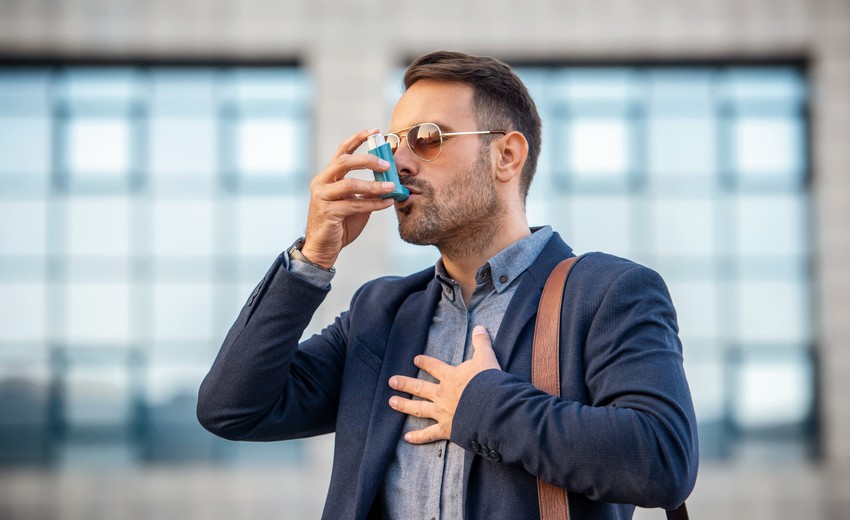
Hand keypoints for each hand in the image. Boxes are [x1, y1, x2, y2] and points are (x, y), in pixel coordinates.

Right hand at [301, 128, 397, 267]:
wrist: (323, 249)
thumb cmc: (340, 224)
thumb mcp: (355, 203)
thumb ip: (368, 191)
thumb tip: (391, 181)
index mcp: (327, 176)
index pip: (341, 152)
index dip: (357, 139)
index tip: (374, 131)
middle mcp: (321, 183)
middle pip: (343, 162)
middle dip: (366, 160)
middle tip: (386, 163)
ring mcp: (322, 197)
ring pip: (349, 184)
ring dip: (373, 184)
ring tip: (392, 186)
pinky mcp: (327, 213)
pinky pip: (355, 205)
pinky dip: (374, 203)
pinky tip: (387, 203)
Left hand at [388, 326, 501, 443]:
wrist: (490, 407)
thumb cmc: (489, 383)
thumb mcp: (486, 358)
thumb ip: (481, 343)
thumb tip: (479, 327)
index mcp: (450, 377)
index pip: (434, 367)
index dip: (425, 362)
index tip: (415, 359)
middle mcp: (442, 394)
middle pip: (419, 387)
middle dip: (405, 383)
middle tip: (391, 381)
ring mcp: (442, 412)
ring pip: (418, 408)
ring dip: (404, 405)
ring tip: (391, 402)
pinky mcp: (446, 429)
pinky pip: (429, 434)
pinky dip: (418, 437)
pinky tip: (406, 438)